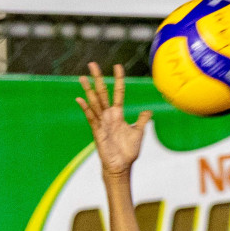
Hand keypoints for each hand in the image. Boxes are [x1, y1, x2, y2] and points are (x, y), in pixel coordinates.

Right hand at [77, 62, 151, 178]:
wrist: (121, 166)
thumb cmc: (128, 151)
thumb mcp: (138, 133)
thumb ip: (142, 120)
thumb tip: (149, 110)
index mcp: (118, 113)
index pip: (118, 92)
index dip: (118, 79)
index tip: (117, 66)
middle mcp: (108, 115)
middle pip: (102, 93)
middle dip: (97, 78)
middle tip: (92, 64)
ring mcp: (101, 122)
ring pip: (94, 102)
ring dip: (88, 90)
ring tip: (82, 77)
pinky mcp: (97, 131)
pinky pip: (91, 117)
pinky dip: (85, 108)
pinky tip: (79, 99)